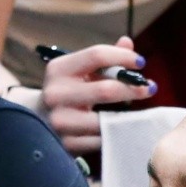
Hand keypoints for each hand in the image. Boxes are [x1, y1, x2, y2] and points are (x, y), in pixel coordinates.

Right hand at [10, 36, 156, 154]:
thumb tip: (127, 43)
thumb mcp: (78, 71)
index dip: (124, 57)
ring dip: (125, 116)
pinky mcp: (65, 144)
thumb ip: (102, 59)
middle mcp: (55, 94)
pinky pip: (100, 139)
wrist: (36, 120)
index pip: (96, 55)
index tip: (140, 63)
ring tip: (135, 111)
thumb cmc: (66, 91)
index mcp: (58, 69)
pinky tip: (117, 129)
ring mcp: (59, 121)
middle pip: (105, 90)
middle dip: (132, 88)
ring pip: (104, 119)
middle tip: (149, 88)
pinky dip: (112, 134)